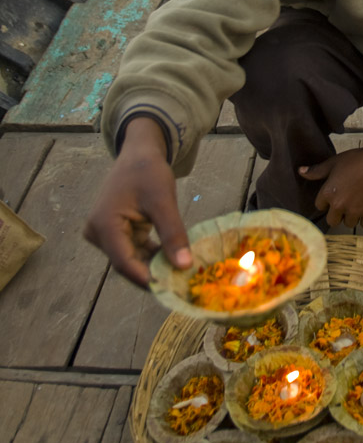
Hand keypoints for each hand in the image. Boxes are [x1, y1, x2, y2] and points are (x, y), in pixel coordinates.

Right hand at [83, 117, 191, 287]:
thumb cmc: (148, 171)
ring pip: (131, 260)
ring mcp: (104, 235)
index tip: (173, 289)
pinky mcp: (113, 234)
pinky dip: (151, 257)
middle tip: (181, 285)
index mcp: (104, 225)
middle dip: (153, 274)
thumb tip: (185, 266)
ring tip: (181, 275)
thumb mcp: (163, 200)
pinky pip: (132, 252)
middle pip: (127, 264)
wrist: (138, 153)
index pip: (125, 263)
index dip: (148, 279)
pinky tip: (172, 261)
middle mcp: (98, 234)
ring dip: (154, 267)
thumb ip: (173, 234)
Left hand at [299, 137, 362, 228]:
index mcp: (328, 192)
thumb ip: (317, 170)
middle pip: (332, 221)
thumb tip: (300, 171)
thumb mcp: (334, 162)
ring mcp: (355, 210)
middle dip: (337, 214)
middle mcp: (339, 204)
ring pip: (348, 223)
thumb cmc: (357, 159)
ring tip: (356, 205)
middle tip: (345, 203)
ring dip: (351, 217)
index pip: (319, 206)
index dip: (326, 201)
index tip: (334, 195)